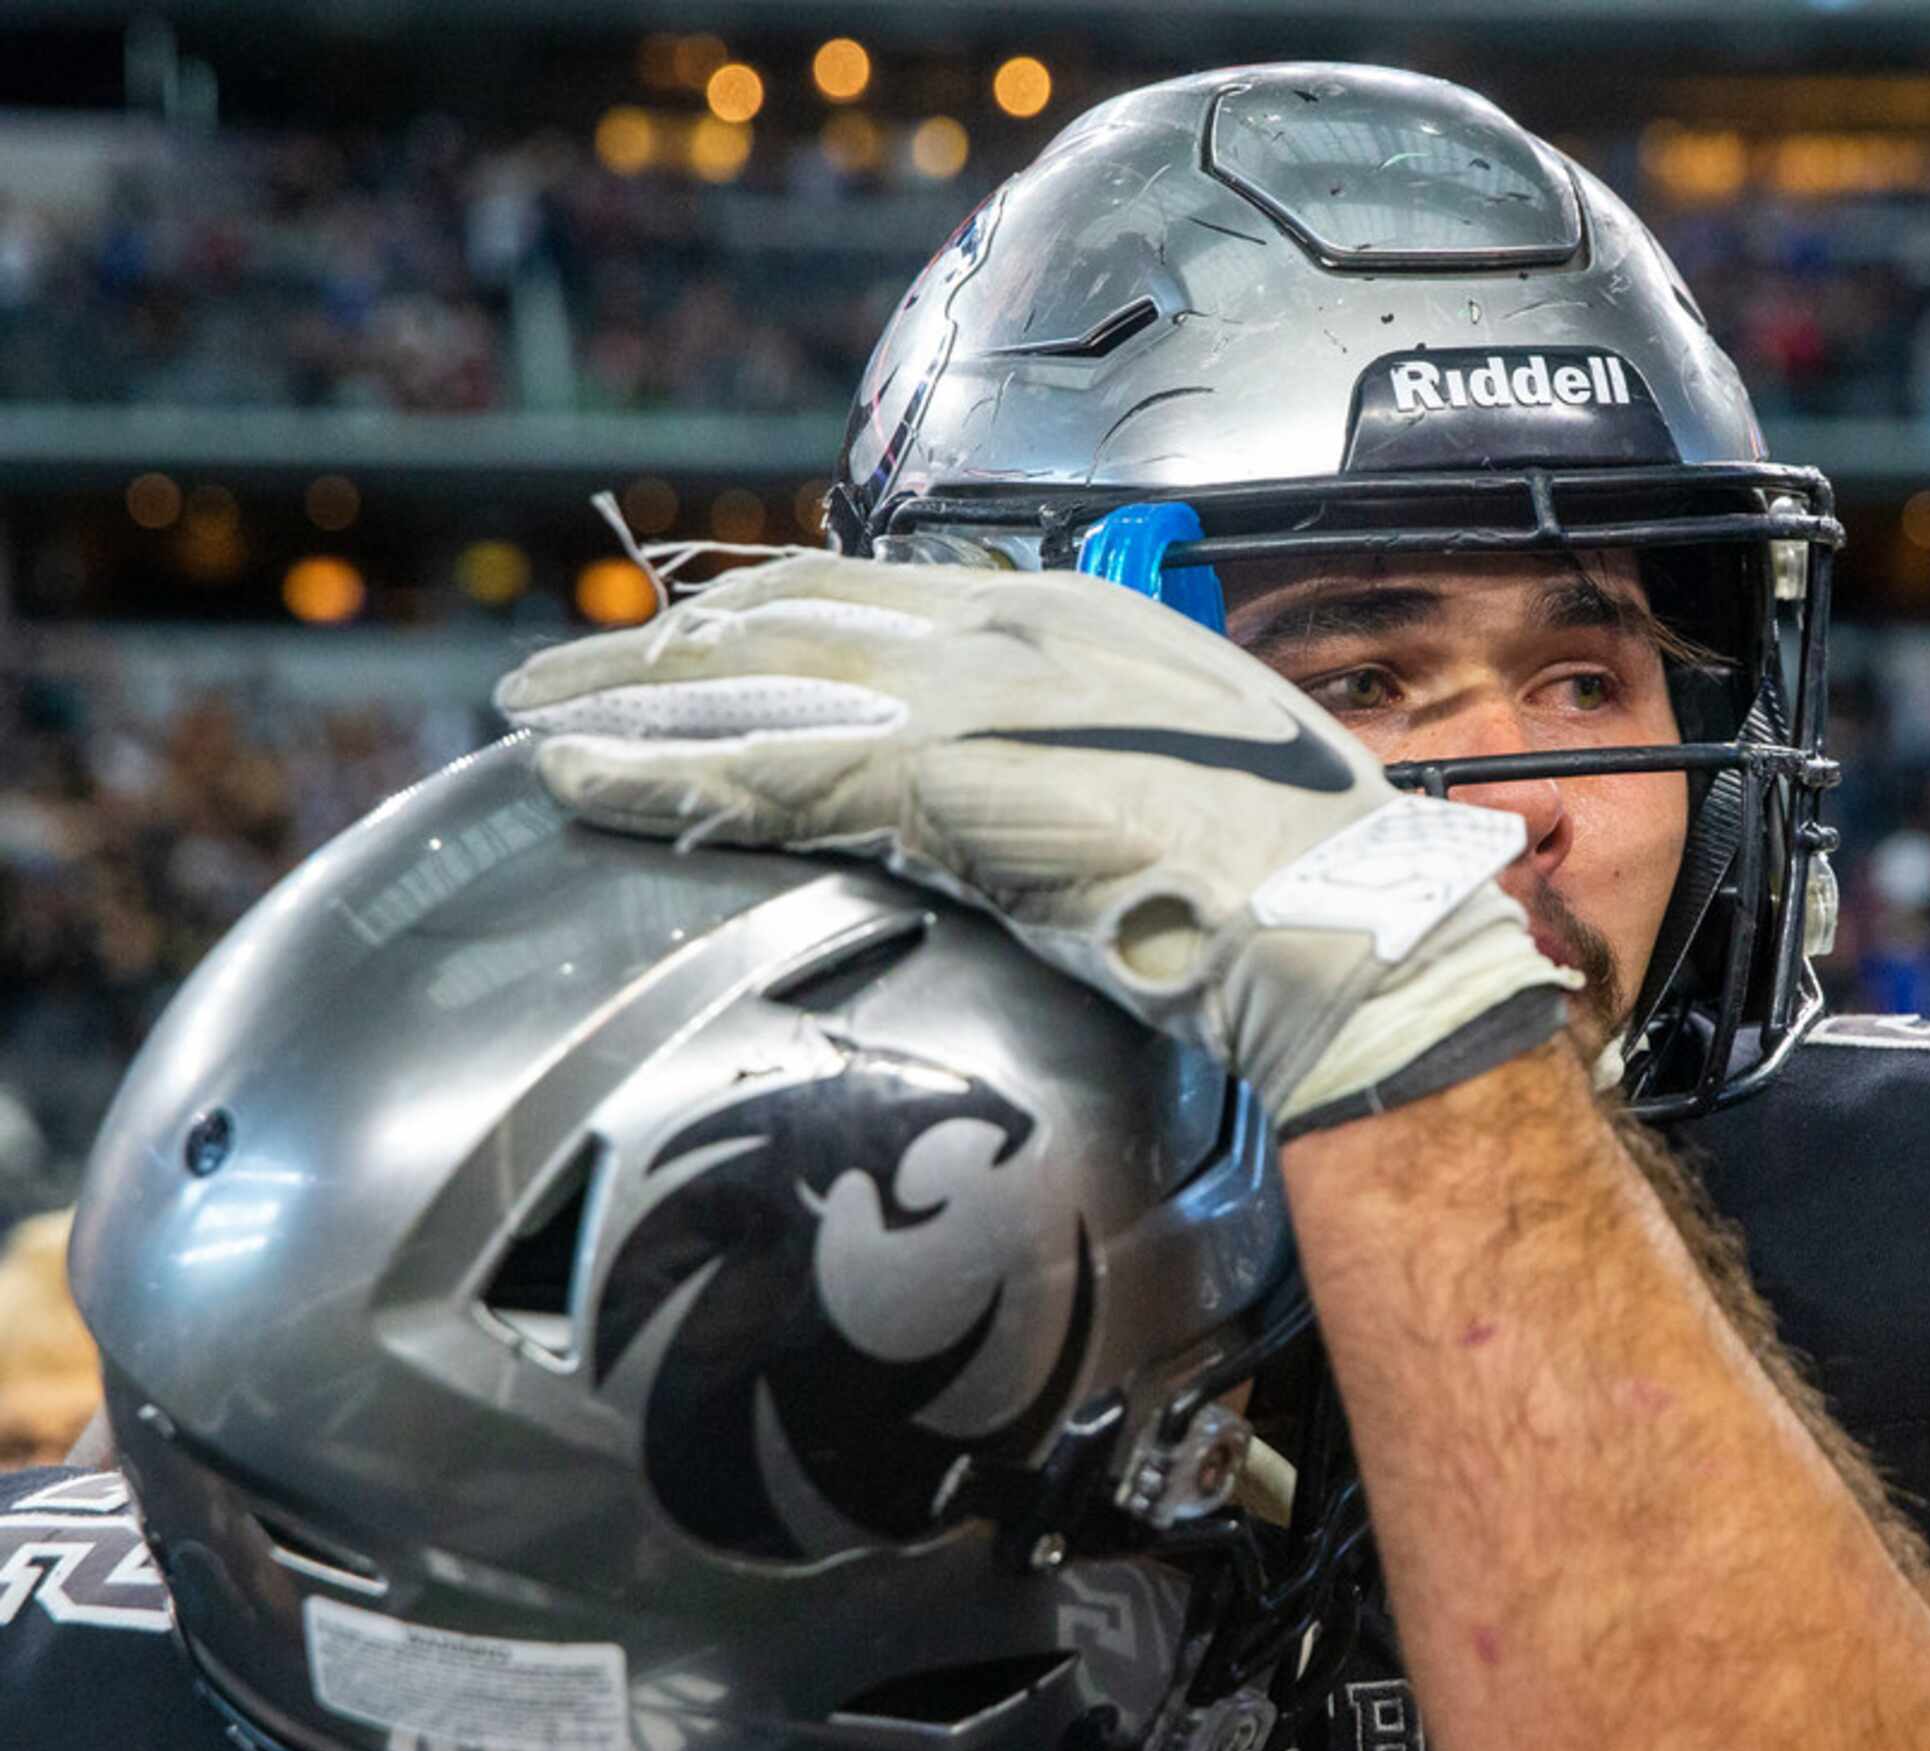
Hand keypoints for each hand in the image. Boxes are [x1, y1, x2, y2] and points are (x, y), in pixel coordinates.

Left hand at [495, 550, 1572, 1128]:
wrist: (1339, 919)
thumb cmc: (1290, 873)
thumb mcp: (1176, 778)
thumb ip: (1081, 758)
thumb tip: (1021, 797)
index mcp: (1068, 615)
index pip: (869, 596)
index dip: (759, 618)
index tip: (687, 643)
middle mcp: (1006, 628)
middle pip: (783, 620)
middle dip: (661, 649)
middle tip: (566, 675)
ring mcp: (969, 695)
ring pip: (753, 684)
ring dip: (629, 705)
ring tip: (533, 723)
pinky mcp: (940, 778)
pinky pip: (764, 770)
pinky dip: (659, 773)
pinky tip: (581, 781)